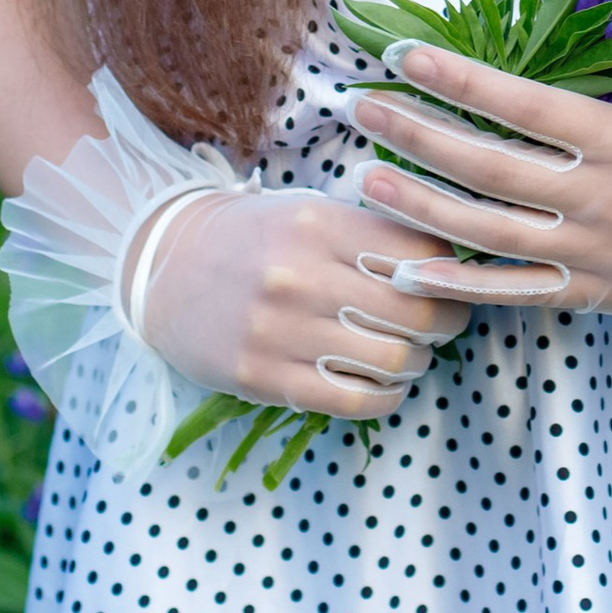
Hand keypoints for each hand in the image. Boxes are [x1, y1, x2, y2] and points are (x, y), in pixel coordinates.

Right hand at [132, 186, 540, 421]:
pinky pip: (354, 401)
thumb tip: (450, 263)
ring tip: (407, 354)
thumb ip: (370, 232)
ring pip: (393, 360)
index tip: (447, 281)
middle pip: (416, 311)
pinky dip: (384, 397)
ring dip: (416, 363)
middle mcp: (300, 274)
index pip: (421, 250)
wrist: (161, 266)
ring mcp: (279, 330)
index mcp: (318, 222)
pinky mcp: (261, 377)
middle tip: (439, 325)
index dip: (448, 271)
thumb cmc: (251, 237)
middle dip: (444, 323)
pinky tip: (381, 384)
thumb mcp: (306, 211)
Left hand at [347, 48, 611, 319]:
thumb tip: (576, 43)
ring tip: (364, 175)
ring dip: (420, 200)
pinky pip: (517, 292)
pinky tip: (406, 267)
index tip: (403, 53)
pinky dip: (457, 284)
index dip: (456, 78)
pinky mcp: (604, 295)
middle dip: (415, 132)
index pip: (522, 103)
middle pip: (488, 164)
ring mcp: (602, 253)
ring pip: (489, 228)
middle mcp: (607, 198)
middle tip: (358, 106)